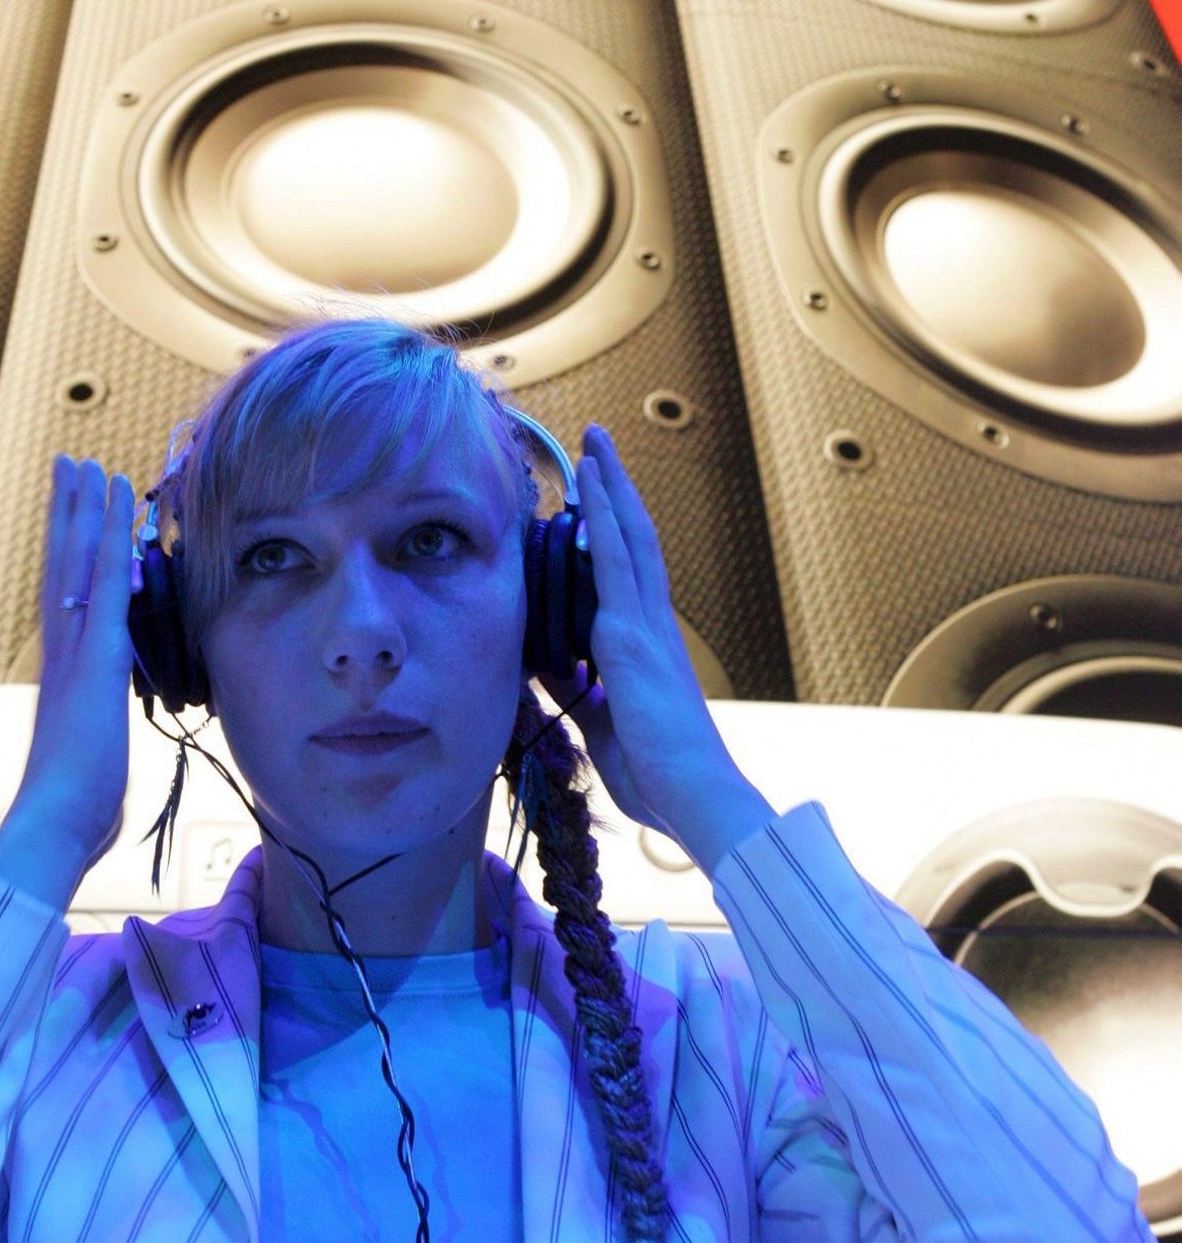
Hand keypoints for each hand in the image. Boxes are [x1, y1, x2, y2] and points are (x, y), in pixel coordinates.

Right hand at [0, 456, 136, 908]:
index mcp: (62, 675)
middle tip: (69, 464)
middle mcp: (61, 651)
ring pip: (77, 561)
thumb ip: (89, 746)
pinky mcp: (97, 653)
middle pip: (61, 566)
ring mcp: (75, 648)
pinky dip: (110, 535)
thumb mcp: (87, 765)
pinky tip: (117, 500)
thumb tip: (89, 759)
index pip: (64, 600)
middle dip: (67, 514)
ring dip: (84, 509)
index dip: (68, 555)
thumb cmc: (71, 809)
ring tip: (86, 463)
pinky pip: (104, 579)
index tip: (72, 517)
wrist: (53, 823)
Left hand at [537, 425, 772, 870]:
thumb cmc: (657, 773)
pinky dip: (605, 523)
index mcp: (646, 648)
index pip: (626, 576)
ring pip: (630, 540)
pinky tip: (591, 489)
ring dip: (612, 490)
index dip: (612, 533)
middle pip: (635, 542)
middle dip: (615, 492)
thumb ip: (576, 690)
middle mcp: (650, 626)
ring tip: (596, 444)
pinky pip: (616, 567)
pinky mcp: (632, 638)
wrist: (694, 797)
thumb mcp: (601, 724)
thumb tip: (548, 664)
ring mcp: (645, 627)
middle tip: (598, 444)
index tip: (594, 496)